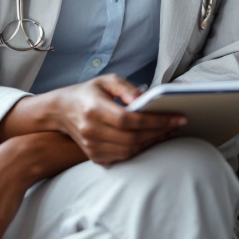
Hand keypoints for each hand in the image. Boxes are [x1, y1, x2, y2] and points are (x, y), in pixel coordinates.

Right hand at [32, 74, 184, 165]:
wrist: (61, 111)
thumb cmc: (88, 92)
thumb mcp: (107, 81)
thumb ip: (127, 88)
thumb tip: (147, 100)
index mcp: (94, 109)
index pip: (131, 120)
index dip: (156, 121)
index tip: (178, 117)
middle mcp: (91, 130)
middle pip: (133, 138)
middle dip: (160, 132)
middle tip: (178, 124)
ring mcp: (92, 146)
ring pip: (130, 150)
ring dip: (153, 142)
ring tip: (169, 131)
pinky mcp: (94, 156)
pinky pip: (123, 157)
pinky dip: (140, 150)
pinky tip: (152, 140)